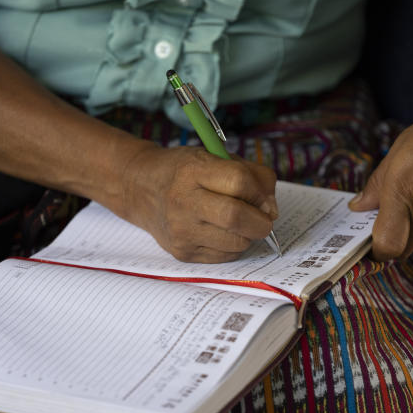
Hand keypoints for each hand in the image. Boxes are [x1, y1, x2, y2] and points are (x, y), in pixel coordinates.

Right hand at [120, 145, 277, 261]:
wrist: (141, 189)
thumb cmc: (184, 171)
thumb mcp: (214, 157)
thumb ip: (250, 174)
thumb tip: (271, 209)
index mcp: (192, 170)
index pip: (239, 181)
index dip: (260, 190)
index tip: (262, 195)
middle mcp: (183, 202)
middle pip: (236, 217)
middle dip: (261, 221)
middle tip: (264, 218)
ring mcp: (181, 231)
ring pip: (236, 242)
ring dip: (248, 234)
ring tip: (238, 223)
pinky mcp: (183, 252)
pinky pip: (225, 256)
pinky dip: (234, 245)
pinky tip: (222, 232)